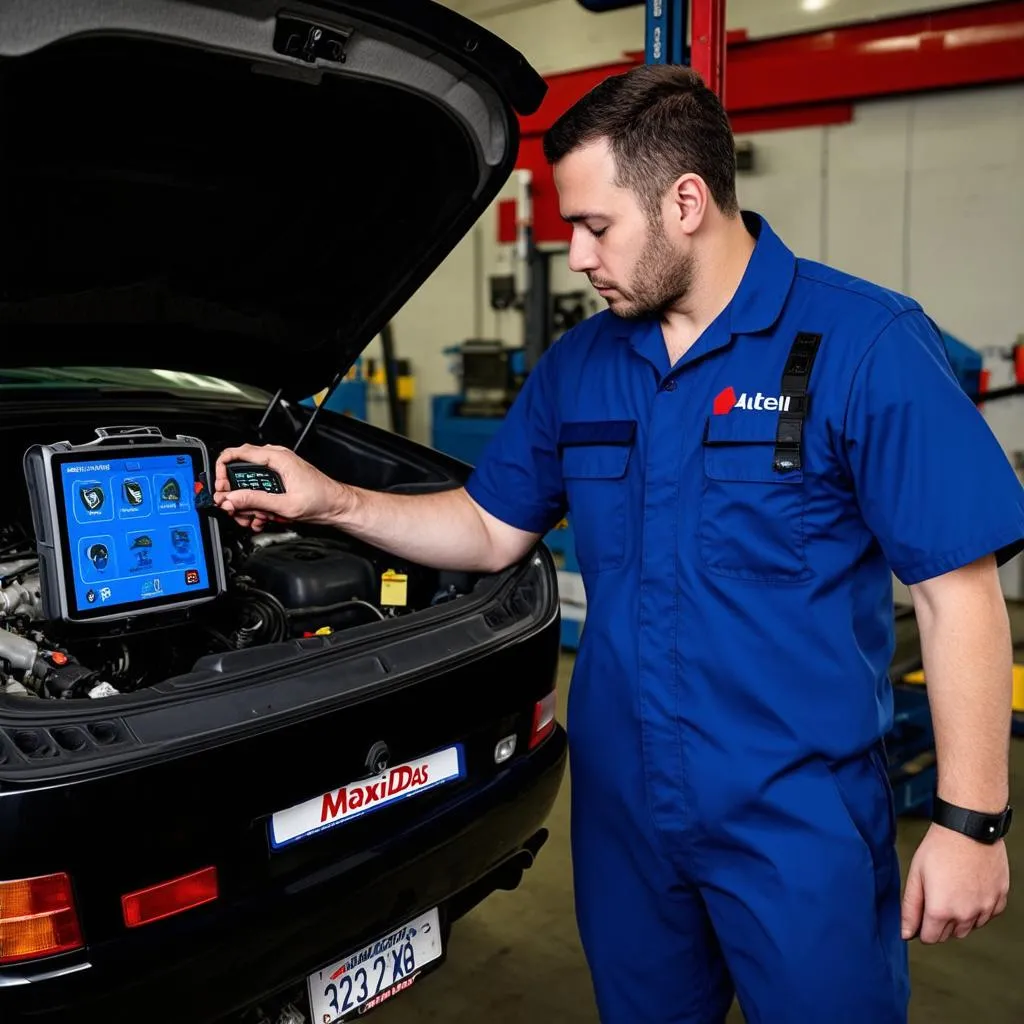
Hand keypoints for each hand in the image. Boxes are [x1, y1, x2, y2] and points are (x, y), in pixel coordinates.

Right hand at [213, 443, 351, 532]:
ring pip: (248, 485)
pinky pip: (258, 491)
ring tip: (256, 517)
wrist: (337, 507)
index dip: (221, 471)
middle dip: (237, 495)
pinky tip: (262, 517)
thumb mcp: (284, 504)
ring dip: (247, 504)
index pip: (235, 454)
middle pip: (239, 473)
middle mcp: (274, 459)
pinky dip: (257, 506)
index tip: (220, 489)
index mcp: (276, 457)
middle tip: (238, 510)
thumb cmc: (321, 499)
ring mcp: (276, 470)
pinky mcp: (278, 482)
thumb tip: (231, 499)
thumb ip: (255, 500)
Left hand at [901, 821, 1009, 942]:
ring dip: (959, 918)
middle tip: (935, 897)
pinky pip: (987, 915)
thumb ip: (910, 908)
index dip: (921, 928)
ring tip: (951, 891)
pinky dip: (977, 909)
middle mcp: (966, 915)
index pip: (930, 938)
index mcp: (941, 911)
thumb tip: (905, 932)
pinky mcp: (999, 899)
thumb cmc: (939, 848)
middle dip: (939, 923)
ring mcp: (985, 908)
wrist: (968, 829)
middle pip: (950, 935)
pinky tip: (969, 889)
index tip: (920, 915)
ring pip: (969, 927)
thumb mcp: (915, 875)